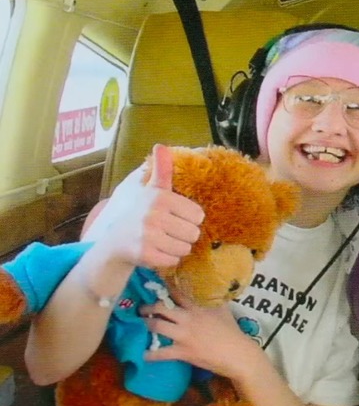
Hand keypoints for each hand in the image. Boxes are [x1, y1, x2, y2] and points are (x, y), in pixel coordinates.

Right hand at [98, 144, 204, 268]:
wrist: (112, 242)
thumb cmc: (138, 213)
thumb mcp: (149, 189)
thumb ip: (160, 170)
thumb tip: (161, 146)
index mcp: (159, 197)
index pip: (198, 215)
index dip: (190, 219)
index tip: (176, 217)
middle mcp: (153, 215)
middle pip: (194, 233)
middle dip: (184, 235)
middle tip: (168, 231)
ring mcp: (148, 236)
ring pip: (185, 248)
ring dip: (177, 248)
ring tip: (162, 241)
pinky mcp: (144, 255)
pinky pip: (174, 260)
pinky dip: (168, 259)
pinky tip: (156, 252)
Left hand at [140, 297, 258, 380]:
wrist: (236, 353)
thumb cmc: (232, 331)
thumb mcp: (224, 310)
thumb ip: (214, 299)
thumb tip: (211, 289)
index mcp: (197, 307)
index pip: (177, 292)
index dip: (164, 288)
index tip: (155, 285)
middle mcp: (187, 318)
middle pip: (161, 308)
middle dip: (148, 308)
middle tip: (142, 309)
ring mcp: (183, 335)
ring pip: (156, 326)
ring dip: (145, 325)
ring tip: (140, 325)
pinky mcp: (182, 352)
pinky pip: (160, 353)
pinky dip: (150, 354)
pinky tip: (143, 354)